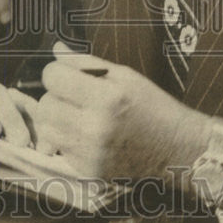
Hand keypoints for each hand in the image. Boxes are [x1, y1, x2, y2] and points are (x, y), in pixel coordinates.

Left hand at [35, 42, 211, 181]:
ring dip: (56, 118)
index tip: (68, 75)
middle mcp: (95, 128)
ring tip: (77, 114)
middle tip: (73, 95)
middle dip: (55, 96)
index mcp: (107, 97)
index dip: (57, 72)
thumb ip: (86, 63)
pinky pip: (59, 149)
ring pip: (46, 129)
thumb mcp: (126, 76)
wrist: (178, 150)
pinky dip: (66, 139)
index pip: (53, 78)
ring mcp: (90, 154)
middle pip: (45, 105)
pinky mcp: (88, 172)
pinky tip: (86, 134)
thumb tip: (57, 49)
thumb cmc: (153, 106)